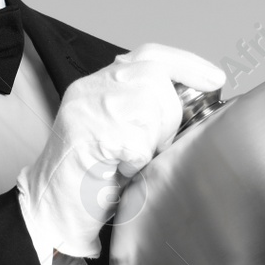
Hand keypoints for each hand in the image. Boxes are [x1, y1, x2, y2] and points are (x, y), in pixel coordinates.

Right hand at [17, 43, 223, 255]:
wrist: (49, 209)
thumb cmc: (88, 179)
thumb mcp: (116, 132)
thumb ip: (142, 109)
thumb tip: (193, 101)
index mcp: (96, 84)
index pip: (148, 55)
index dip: (186, 64)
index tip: (215, 78)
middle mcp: (89, 90)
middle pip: (155, 79)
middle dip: (170, 114)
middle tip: (157, 145)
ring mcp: (87, 110)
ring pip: (149, 106)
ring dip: (152, 140)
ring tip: (131, 160)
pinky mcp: (90, 136)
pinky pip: (139, 143)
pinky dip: (138, 163)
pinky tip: (120, 171)